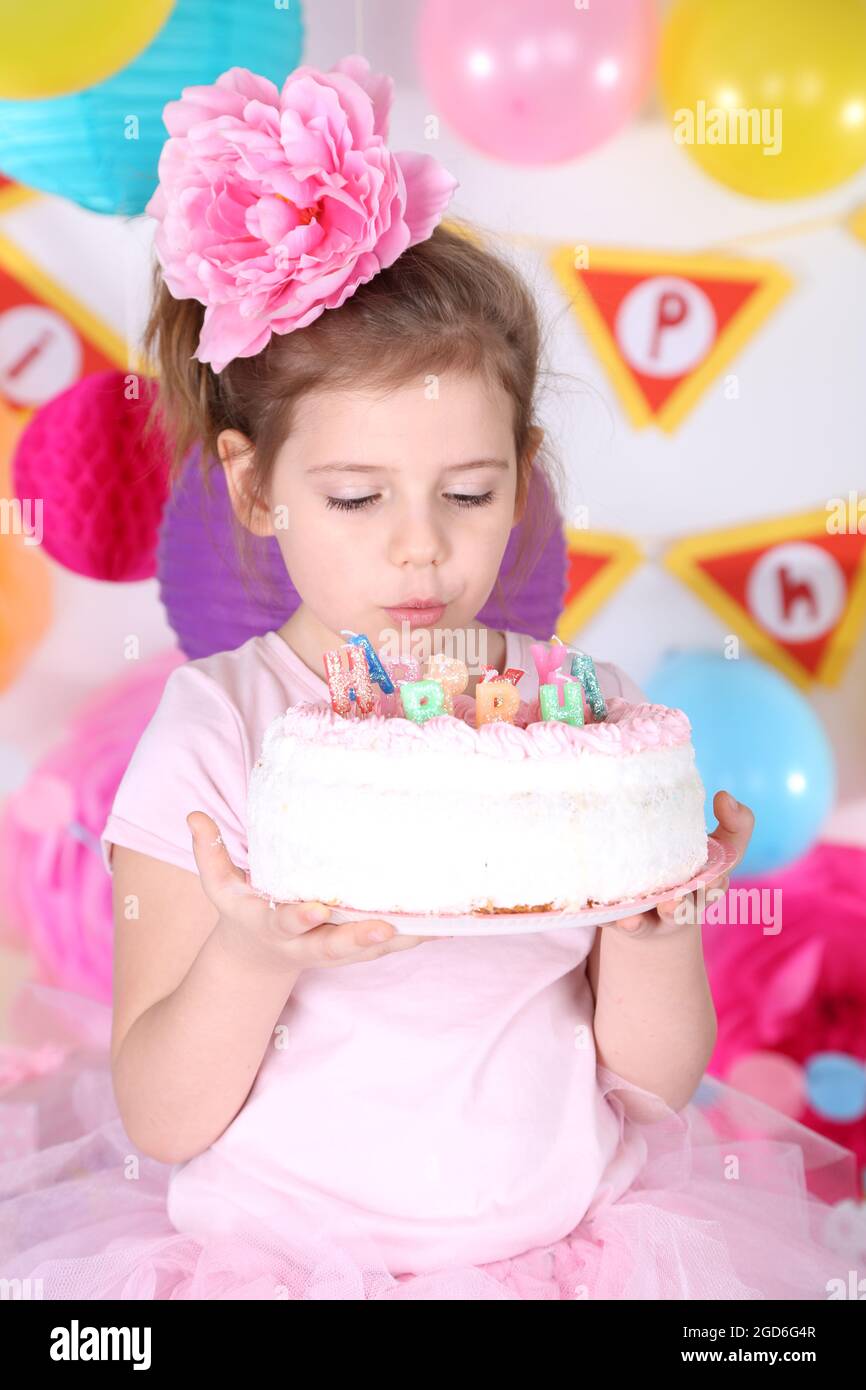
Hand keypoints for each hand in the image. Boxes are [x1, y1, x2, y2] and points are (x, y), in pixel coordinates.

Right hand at [187, 811, 441, 971]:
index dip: (301, 917)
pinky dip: (417, 934)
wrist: (260, 959)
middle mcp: (308, 943)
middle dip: (360, 940)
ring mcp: (335, 949)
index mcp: (274, 926)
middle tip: (386, 929)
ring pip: (372, 950)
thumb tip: (193, 816)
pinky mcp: (358, 949)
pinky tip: (449, 918)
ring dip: (403, 939)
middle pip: (336, 947)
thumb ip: (208, 853)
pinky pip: (391, 944)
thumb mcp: (219, 886)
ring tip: (436, 923)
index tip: (314, 908)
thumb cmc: (243, 911)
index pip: (286, 922)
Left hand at [605, 790, 755, 939]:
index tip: (712, 880)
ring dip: (648, 919)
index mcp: (706, 886)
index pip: (715, 886)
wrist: (654, 901)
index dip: (715, 885)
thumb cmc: (688, 863)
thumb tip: (726, 796)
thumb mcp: (717, 846)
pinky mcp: (626, 920)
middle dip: (683, 907)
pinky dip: (621, 922)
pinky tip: (618, 918)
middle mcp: (681, 904)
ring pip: (653, 921)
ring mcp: (653, 914)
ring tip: (642, 916)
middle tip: (674, 902)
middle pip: (686, 909)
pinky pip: (622, 923)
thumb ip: (735, 822)